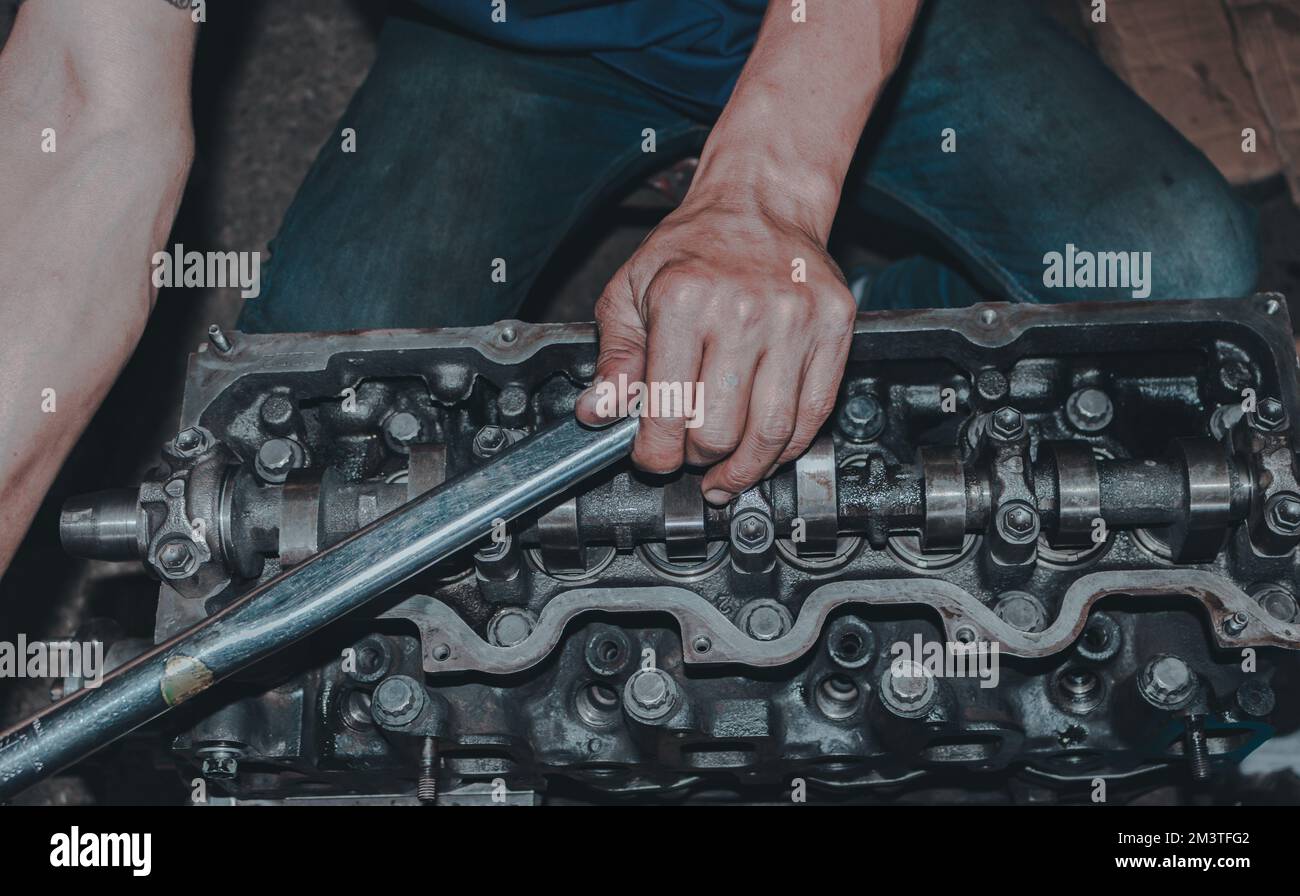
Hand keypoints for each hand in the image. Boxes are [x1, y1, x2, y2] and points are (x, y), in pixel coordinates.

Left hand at [575, 187, 856, 504]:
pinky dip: (789, 446)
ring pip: (772, 433)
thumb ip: (614, 358)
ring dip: (745, 469)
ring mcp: (796, 320)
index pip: (669, 413)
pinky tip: (766, 451)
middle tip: (688, 457)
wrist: (759, 204)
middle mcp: (744, 310)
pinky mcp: (834, 327)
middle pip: (721, 432)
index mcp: (684, 300)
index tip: (652, 457)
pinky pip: (815, 412)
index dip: (655, 453)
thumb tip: (598, 413)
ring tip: (727, 475)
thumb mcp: (629, 292)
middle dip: (698, 460)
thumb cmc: (692, 248)